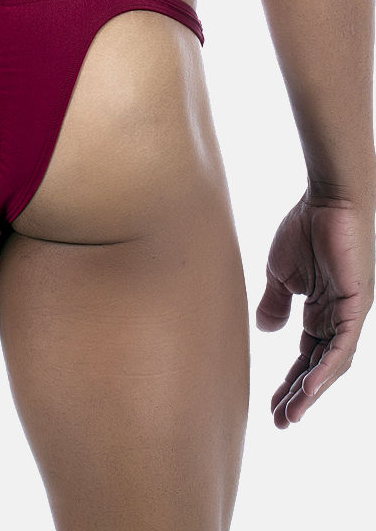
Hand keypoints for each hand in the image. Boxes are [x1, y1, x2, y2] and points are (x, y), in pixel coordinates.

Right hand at [256, 185, 375, 427]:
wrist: (328, 199)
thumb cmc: (305, 227)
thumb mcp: (280, 272)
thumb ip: (275, 302)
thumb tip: (266, 329)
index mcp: (322, 311)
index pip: (308, 356)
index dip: (291, 381)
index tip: (272, 405)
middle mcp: (339, 319)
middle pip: (320, 367)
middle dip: (300, 395)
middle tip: (281, 421)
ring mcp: (350, 314)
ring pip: (333, 364)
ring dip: (312, 391)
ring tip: (291, 414)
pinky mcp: (356, 306)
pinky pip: (342, 346)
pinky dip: (326, 370)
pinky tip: (310, 388)